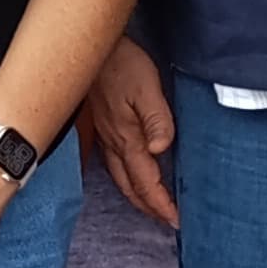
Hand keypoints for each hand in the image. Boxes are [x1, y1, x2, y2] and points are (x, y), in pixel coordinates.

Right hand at [81, 37, 177, 229]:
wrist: (90, 47)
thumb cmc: (121, 64)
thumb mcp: (147, 88)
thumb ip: (157, 119)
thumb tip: (161, 148)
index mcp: (127, 138)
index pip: (146, 181)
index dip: (160, 203)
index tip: (175, 220)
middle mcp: (114, 143)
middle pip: (130, 186)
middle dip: (148, 207)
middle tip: (165, 220)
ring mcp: (104, 136)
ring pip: (119, 177)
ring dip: (135, 195)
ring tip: (149, 205)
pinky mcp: (100, 126)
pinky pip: (110, 163)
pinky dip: (123, 178)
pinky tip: (127, 175)